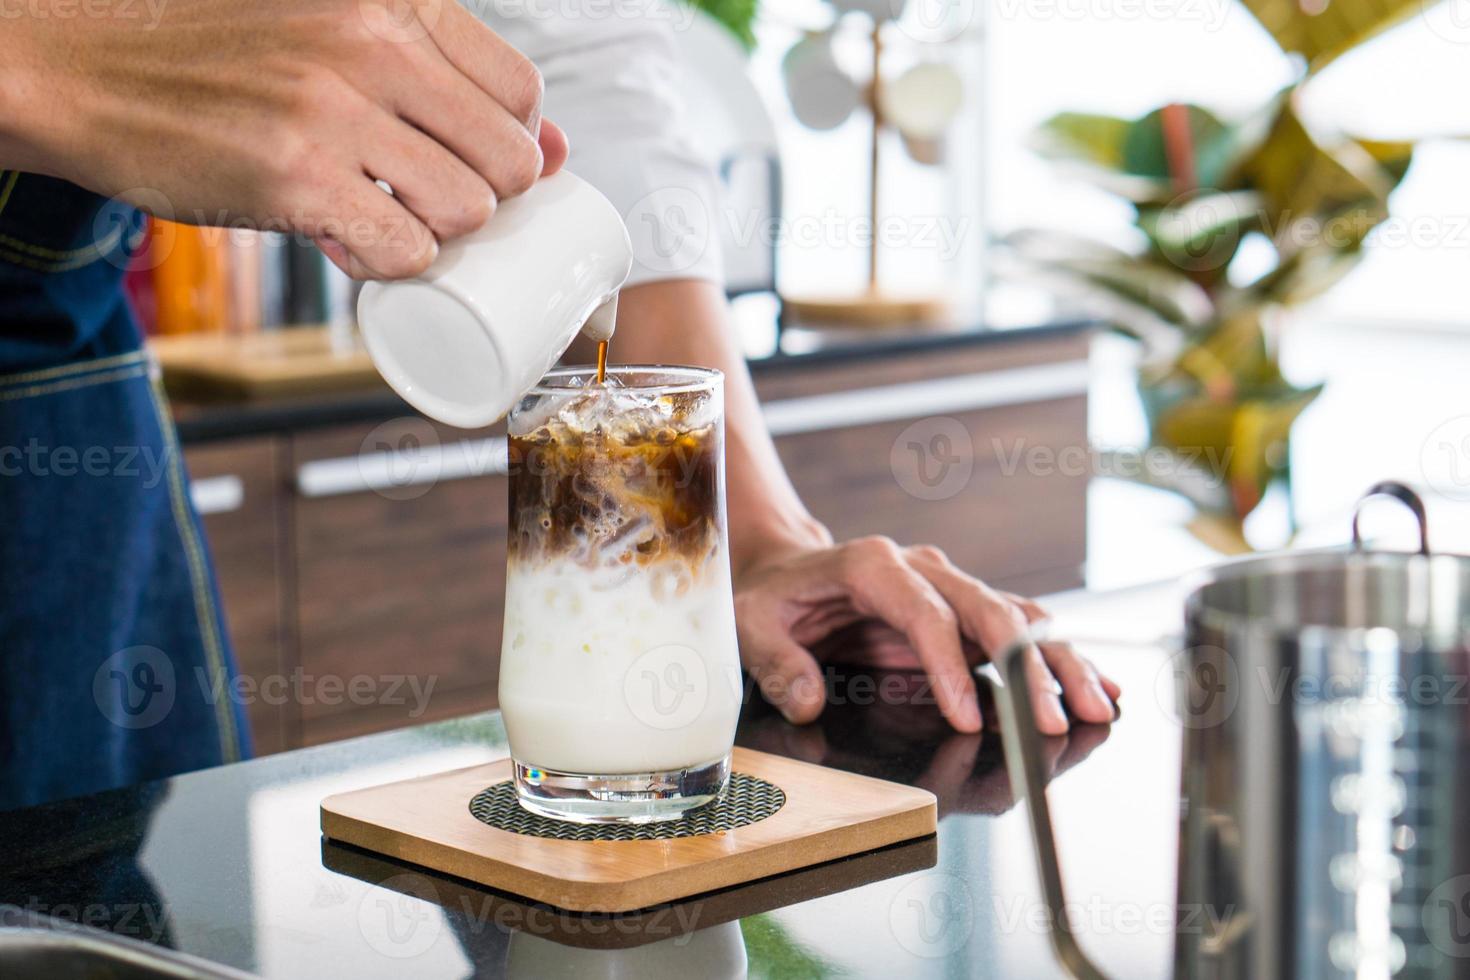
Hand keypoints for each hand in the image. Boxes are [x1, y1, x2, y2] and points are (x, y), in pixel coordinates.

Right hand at [0, 0, 566, 278]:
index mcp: (390, 0)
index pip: (521, 90)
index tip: (475, 163)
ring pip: (467, 209)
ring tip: (386, 216)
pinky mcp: (294, 179)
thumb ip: (439, 74)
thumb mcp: (336, 32)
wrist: (83, 69)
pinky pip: (404, 250)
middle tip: (430, 202)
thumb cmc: (221, 58)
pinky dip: (393, 265)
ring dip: (440, 235)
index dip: (515, 144)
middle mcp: (371, 44)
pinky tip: (352, 240)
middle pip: (509, 160)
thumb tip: (556, 149)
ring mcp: (333, 112)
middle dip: (487, 199)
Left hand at [733, 536, 1120, 733]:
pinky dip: (1057, 660)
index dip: (949, 666)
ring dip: (1059, 664)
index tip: (969, 718)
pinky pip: (1020, 633)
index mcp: (873, 565)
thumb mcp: (754, 624)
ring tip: (1096, 709)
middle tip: (1052, 724)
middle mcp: (923, 569)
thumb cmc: (772, 596)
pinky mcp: (965, 615)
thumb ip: (779, 663)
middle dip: (1026, 667)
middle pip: (989, 610)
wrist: (786, 570)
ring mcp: (950, 589)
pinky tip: (1095, 689)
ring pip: (1018, 618)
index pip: (925, 613)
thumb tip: (808, 702)